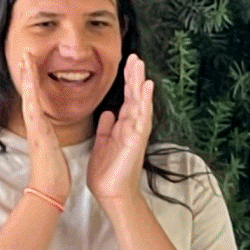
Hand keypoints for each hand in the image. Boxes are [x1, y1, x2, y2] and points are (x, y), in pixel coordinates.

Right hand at [9, 49, 74, 210]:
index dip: (33, 81)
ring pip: (29, 95)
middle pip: (29, 92)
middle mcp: (35, 123)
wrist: (49, 187)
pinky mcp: (38, 131)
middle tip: (25, 52)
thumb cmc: (53, 171)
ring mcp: (35, 126)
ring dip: (27, 76)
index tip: (32, 64)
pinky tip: (30, 79)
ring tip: (26, 57)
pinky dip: (31, 91)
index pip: (36, 99)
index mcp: (40, 126)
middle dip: (27, 72)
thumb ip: (50, 137)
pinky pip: (33, 107)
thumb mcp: (53, 147)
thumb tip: (49, 133)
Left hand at [87, 55, 152, 206]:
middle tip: (134, 57)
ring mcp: (136, 132)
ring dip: (140, 83)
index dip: (127, 81)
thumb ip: (106, 128)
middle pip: (135, 96)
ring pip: (140, 102)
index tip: (126, 63)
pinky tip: (146, 86)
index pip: (127, 99)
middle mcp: (132, 127)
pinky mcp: (137, 140)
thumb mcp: (102, 144)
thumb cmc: (107, 173)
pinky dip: (145, 101)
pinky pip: (142, 117)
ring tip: (140, 64)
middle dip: (134, 76)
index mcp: (123, 127)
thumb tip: (108, 113)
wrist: (111, 193)